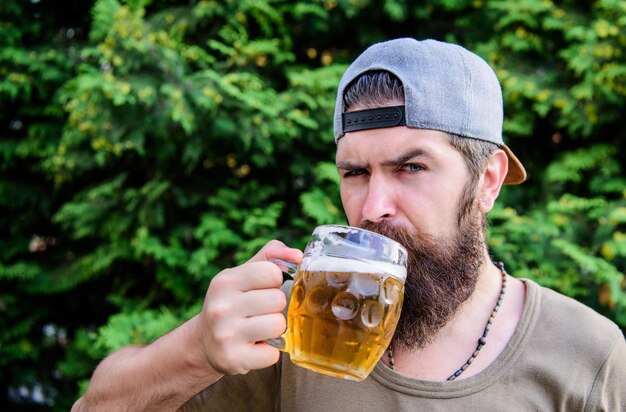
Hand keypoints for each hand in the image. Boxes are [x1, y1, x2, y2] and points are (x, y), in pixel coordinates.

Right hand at [198, 240, 302, 374]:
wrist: (204, 342)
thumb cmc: (232, 302)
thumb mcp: (243, 274)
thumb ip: (270, 256)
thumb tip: (297, 255)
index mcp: (225, 281)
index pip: (271, 272)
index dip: (275, 281)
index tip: (264, 289)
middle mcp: (221, 307)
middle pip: (278, 300)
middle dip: (276, 307)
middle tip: (261, 312)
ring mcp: (225, 334)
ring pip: (278, 325)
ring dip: (274, 329)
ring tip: (259, 329)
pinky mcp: (233, 359)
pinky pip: (273, 354)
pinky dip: (269, 352)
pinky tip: (255, 347)